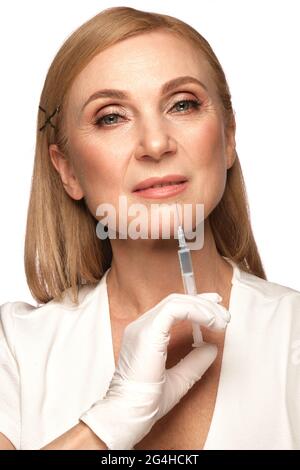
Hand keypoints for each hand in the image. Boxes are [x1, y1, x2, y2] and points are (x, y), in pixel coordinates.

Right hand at [79, 292, 229, 449]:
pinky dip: (195, 311)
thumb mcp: (179, 380)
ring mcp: (142, 327)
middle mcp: (141, 326)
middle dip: (204, 304)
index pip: (172, 308)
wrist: (130, 413)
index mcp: (145, 335)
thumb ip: (194, 362)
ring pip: (176, 302)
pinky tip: (210, 321)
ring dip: (203, 307)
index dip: (196, 303)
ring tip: (221, 320)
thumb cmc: (147, 401)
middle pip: (176, 301)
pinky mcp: (148, 331)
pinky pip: (174, 309)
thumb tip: (211, 347)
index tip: (216, 307)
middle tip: (225, 316)